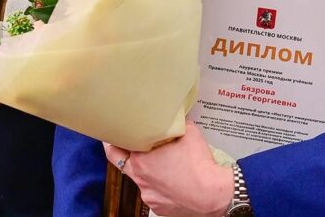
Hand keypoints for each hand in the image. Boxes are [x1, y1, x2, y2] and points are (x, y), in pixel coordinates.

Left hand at [104, 121, 232, 216]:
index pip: (113, 150)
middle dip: (125, 154)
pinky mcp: (159, 207)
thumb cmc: (200, 165)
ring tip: (162, 164)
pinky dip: (160, 186)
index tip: (113, 135)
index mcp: (140, 161)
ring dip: (147, 171)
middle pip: (123, 165)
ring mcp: (149, 196)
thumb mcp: (189, 132)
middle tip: (128, 145)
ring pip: (141, 180)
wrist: (213, 194)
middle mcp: (140, 180)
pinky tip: (172, 180)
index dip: (112, 141)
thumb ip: (176, 123)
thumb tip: (174, 116)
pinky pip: (154, 193)